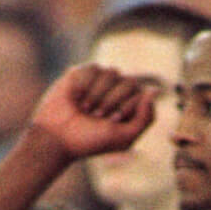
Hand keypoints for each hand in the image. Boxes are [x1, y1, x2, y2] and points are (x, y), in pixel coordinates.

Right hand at [30, 63, 155, 159]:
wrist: (57, 137)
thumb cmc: (91, 141)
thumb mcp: (124, 138)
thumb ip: (146, 119)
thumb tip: (153, 91)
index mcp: (130, 107)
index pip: (142, 94)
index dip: (127, 107)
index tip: (111, 121)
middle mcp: (117, 91)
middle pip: (130, 81)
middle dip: (113, 100)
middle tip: (97, 116)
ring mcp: (101, 81)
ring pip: (113, 72)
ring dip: (99, 94)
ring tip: (86, 109)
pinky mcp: (83, 73)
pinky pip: (94, 68)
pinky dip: (86, 85)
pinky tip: (76, 97)